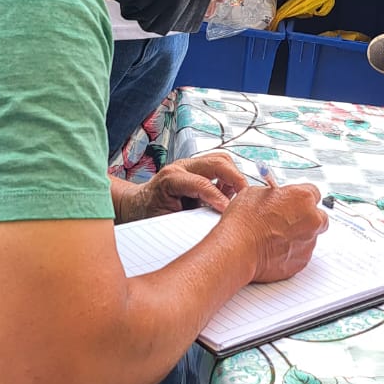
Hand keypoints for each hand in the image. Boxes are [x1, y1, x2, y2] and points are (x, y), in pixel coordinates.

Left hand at [117, 152, 246, 221]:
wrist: (137, 206)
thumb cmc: (148, 216)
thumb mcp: (166, 222)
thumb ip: (190, 220)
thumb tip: (216, 223)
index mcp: (170, 178)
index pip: (201, 183)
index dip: (218, 198)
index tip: (229, 211)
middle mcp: (181, 166)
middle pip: (217, 161)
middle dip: (236, 178)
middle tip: (246, 199)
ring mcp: (190, 165)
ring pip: (222, 160)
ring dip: (234, 177)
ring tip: (237, 198)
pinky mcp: (198, 168)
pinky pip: (221, 166)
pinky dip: (230, 179)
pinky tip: (228, 196)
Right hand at [220, 182, 327, 283]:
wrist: (238, 249)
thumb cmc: (244, 222)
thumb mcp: (256, 193)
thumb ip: (274, 195)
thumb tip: (276, 197)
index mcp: (303, 198)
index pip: (314, 193)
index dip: (301, 198)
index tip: (294, 202)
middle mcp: (312, 219)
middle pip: (318, 216)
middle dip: (306, 218)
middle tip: (288, 220)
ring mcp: (309, 242)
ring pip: (310, 236)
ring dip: (298, 236)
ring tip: (275, 237)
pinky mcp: (302, 261)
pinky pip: (301, 254)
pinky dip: (292, 252)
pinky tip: (274, 249)